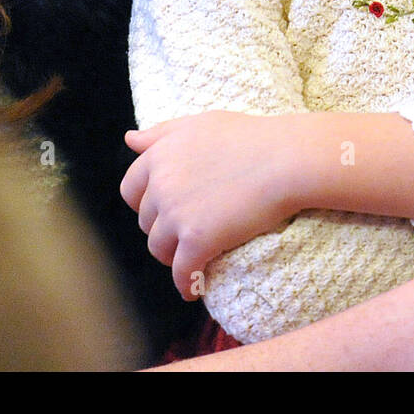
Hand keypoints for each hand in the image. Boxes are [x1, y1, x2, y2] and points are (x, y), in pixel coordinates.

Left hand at [120, 112, 299, 298]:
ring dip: (172, 256)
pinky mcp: (197, 240)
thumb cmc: (247, 137)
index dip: (144, 203)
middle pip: (145, 221)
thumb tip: (129, 139)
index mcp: (159, 156)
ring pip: (159, 248)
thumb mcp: (198, 124)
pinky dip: (186, 284)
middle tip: (186, 232)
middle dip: (162, 228)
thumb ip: (160, 133)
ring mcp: (177, 214)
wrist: (284, 160)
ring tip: (191, 257)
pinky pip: (181, 272)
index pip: (130, 189)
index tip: (162, 210)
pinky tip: (194, 289)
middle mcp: (160, 185)